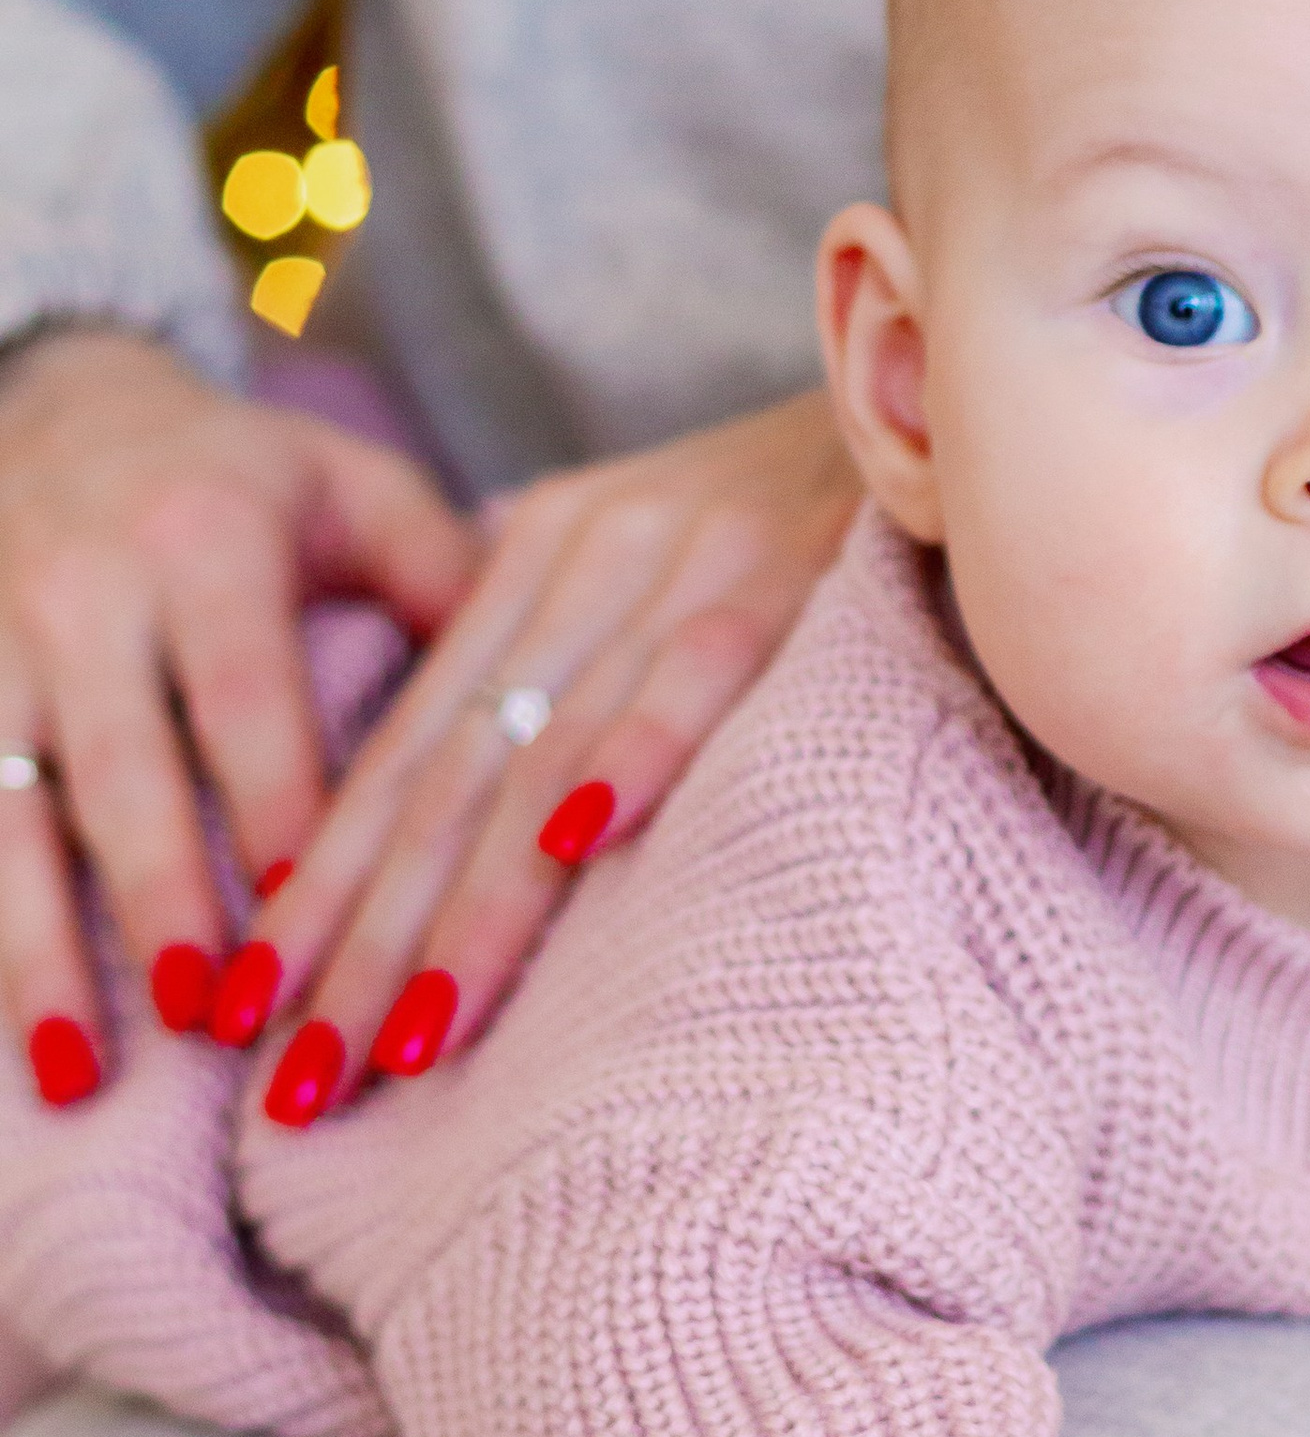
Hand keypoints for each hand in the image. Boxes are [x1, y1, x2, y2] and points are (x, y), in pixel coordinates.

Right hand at [0, 329, 471, 1092]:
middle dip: (159, 896)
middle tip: (204, 1015)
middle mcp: (85, 590)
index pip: (244, 690)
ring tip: (78, 1074)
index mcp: (207, 540)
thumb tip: (558, 695)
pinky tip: (6, 1035)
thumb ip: (449, 579)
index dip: (272, 803)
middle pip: (118, 766)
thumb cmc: (245, 478)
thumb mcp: (353, 488)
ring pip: (3, 810)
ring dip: (35, 948)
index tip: (308, 909)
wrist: (55, 407)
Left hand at [246, 389, 860, 1109]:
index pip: (403, 750)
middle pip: (445, 778)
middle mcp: (586, 558)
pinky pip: (698, 674)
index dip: (319, 882)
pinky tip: (576, 847)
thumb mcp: (651, 550)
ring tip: (404, 1037)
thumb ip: (560, 639)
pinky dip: (636, 755)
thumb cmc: (805, 499)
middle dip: (359, 938)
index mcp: (535, 557)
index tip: (247, 1005)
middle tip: (292, 1076)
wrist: (935, 359)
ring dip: (470, 909)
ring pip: (546, 755)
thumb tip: (473, 778)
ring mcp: (683, 562)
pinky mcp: (788, 570)